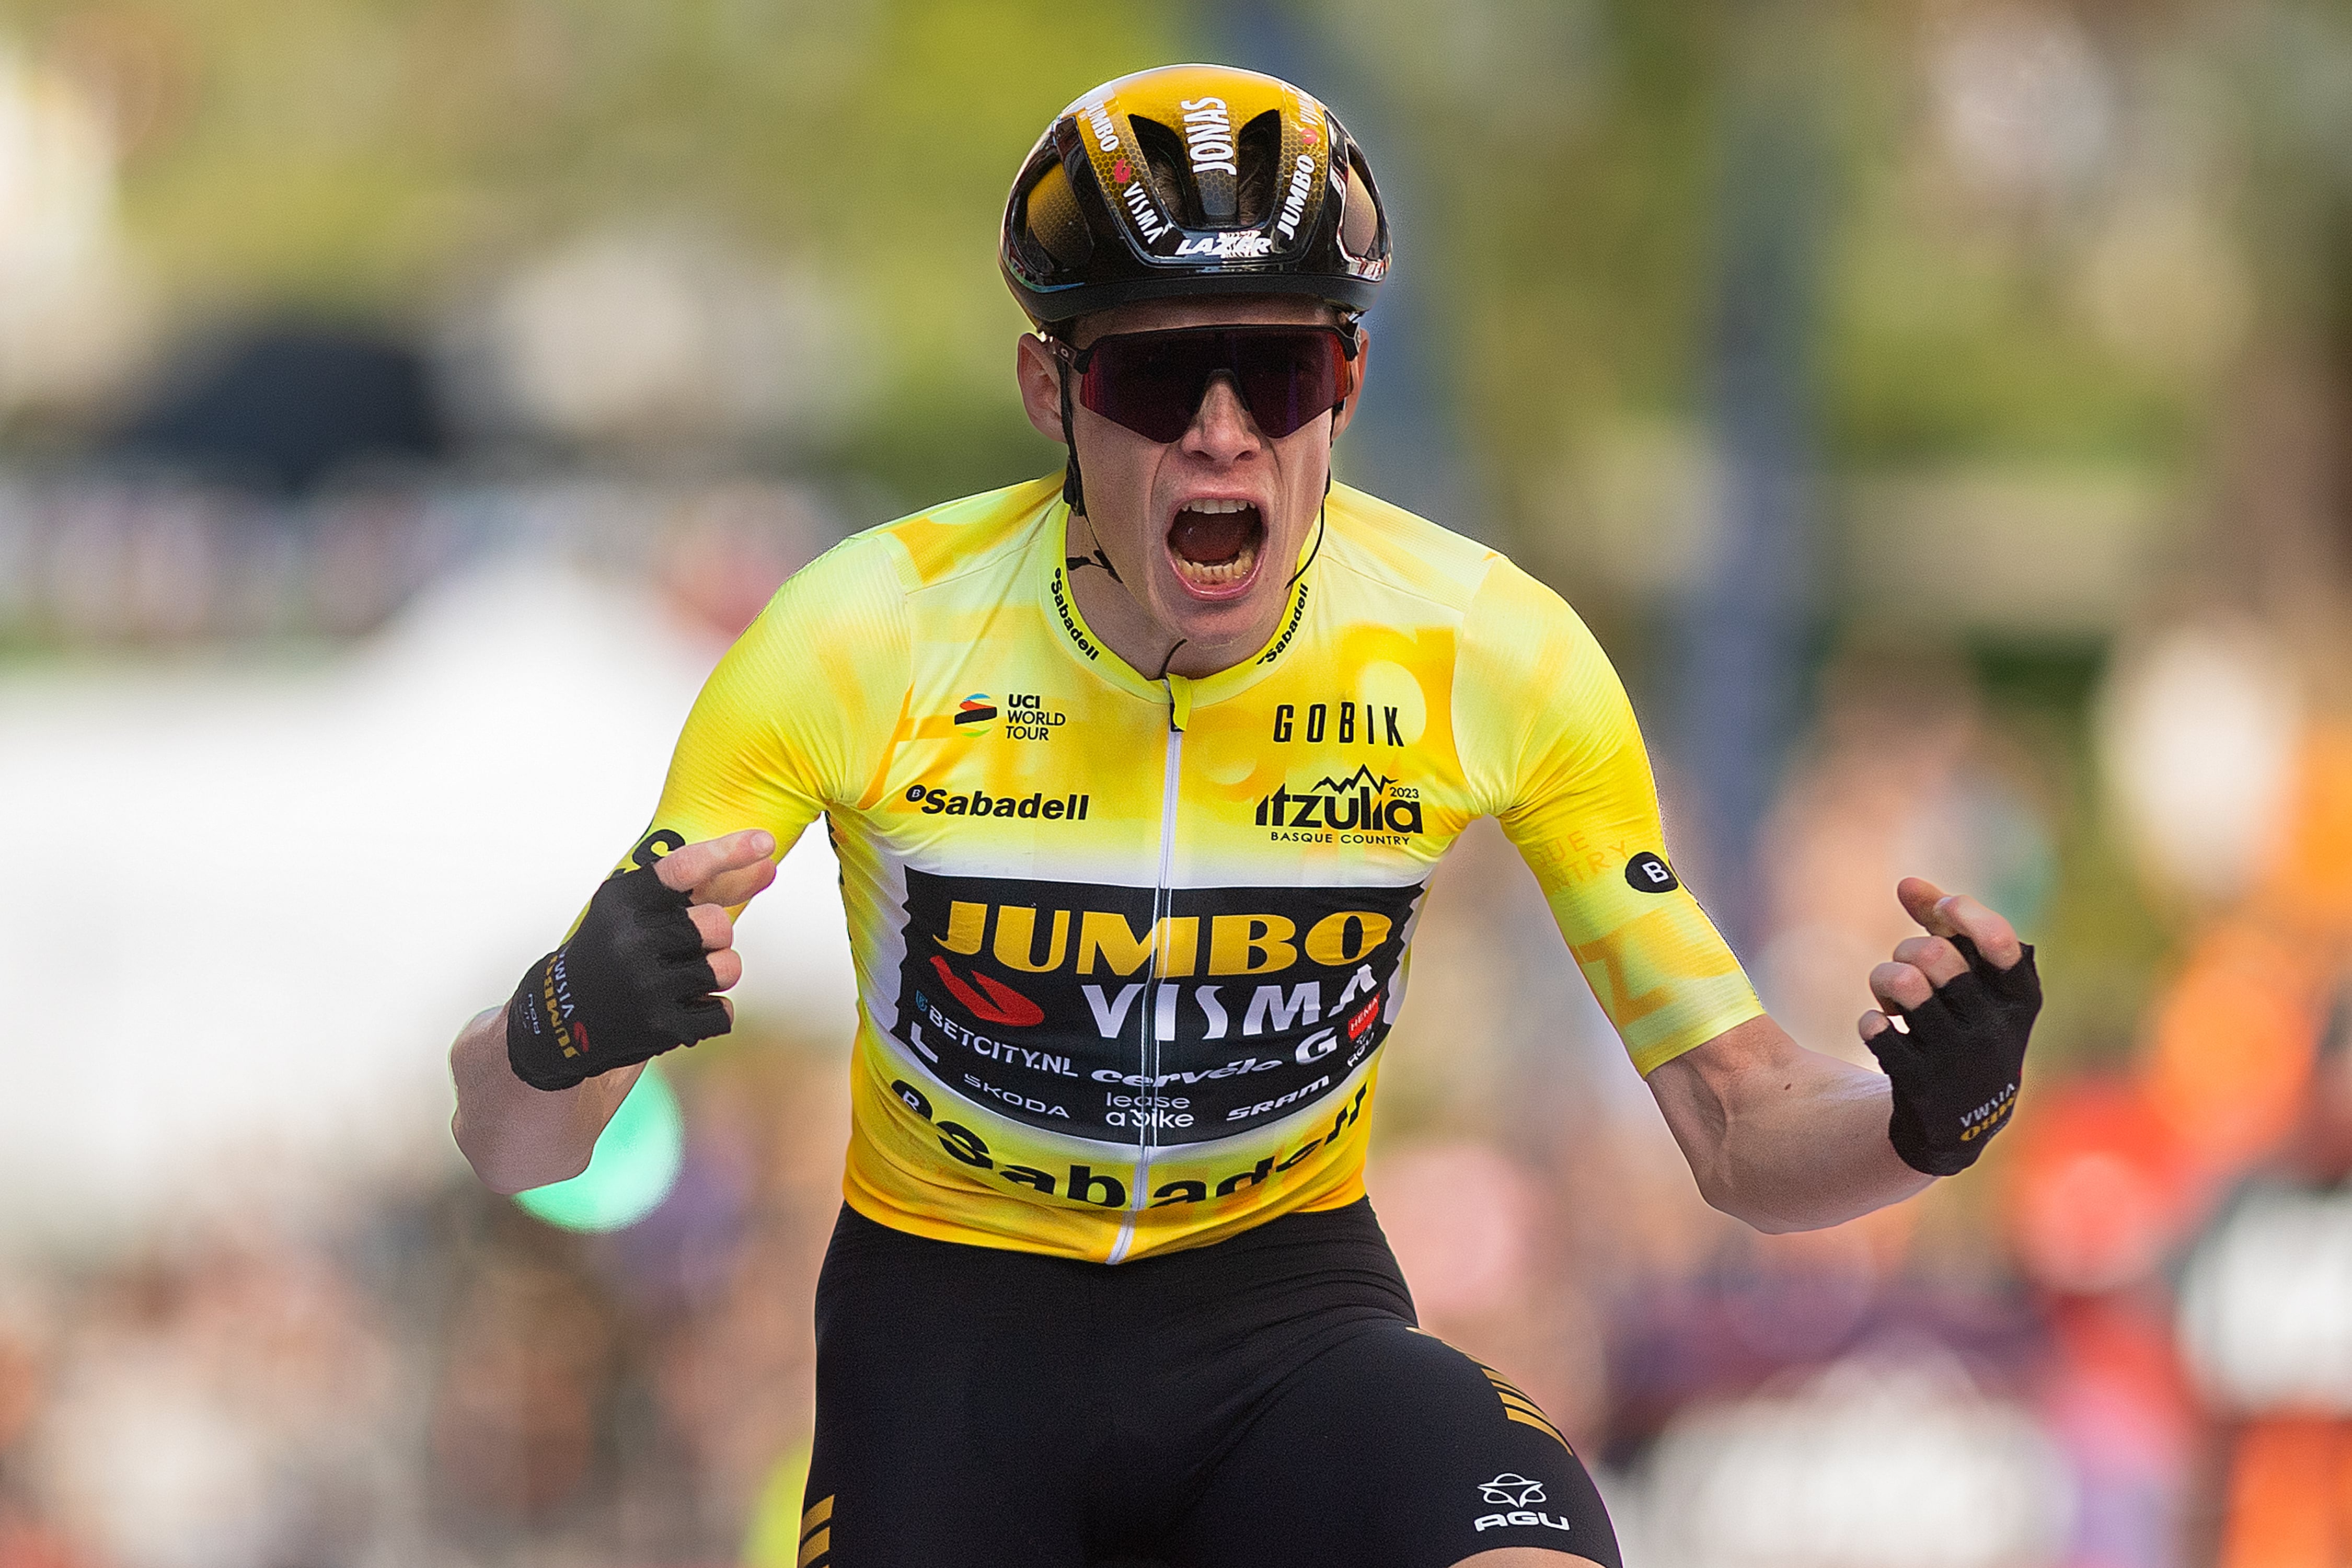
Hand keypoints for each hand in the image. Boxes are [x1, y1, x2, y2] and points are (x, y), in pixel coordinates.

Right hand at [506, 828, 777, 1090]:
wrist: (564, 1016)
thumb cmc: (617, 948)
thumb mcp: (643, 909)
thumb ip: (707, 887)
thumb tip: (770, 866)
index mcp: (623, 902)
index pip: (684, 867)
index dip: (728, 851)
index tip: (766, 841)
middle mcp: (631, 940)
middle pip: (719, 924)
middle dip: (715, 934)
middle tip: (685, 945)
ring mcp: (645, 986)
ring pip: (728, 968)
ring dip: (717, 972)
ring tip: (682, 977)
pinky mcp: (660, 1026)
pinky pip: (724, 1012)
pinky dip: (711, 1011)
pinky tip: (679, 1006)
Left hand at [1858, 877, 2039, 1175]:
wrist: (1965, 1117)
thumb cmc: (1967, 1022)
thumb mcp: (1973, 977)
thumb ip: (1945, 923)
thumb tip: (1906, 883)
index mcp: (2020, 997)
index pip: (2000, 940)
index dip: (1964, 913)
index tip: (1944, 907)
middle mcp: (1996, 1028)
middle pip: (1936, 955)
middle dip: (1908, 949)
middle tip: (1908, 967)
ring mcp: (1958, 1059)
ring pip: (1904, 984)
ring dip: (1884, 979)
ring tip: (1892, 996)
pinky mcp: (1920, 1084)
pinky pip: (1875, 1029)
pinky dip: (1870, 1022)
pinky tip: (1882, 1030)